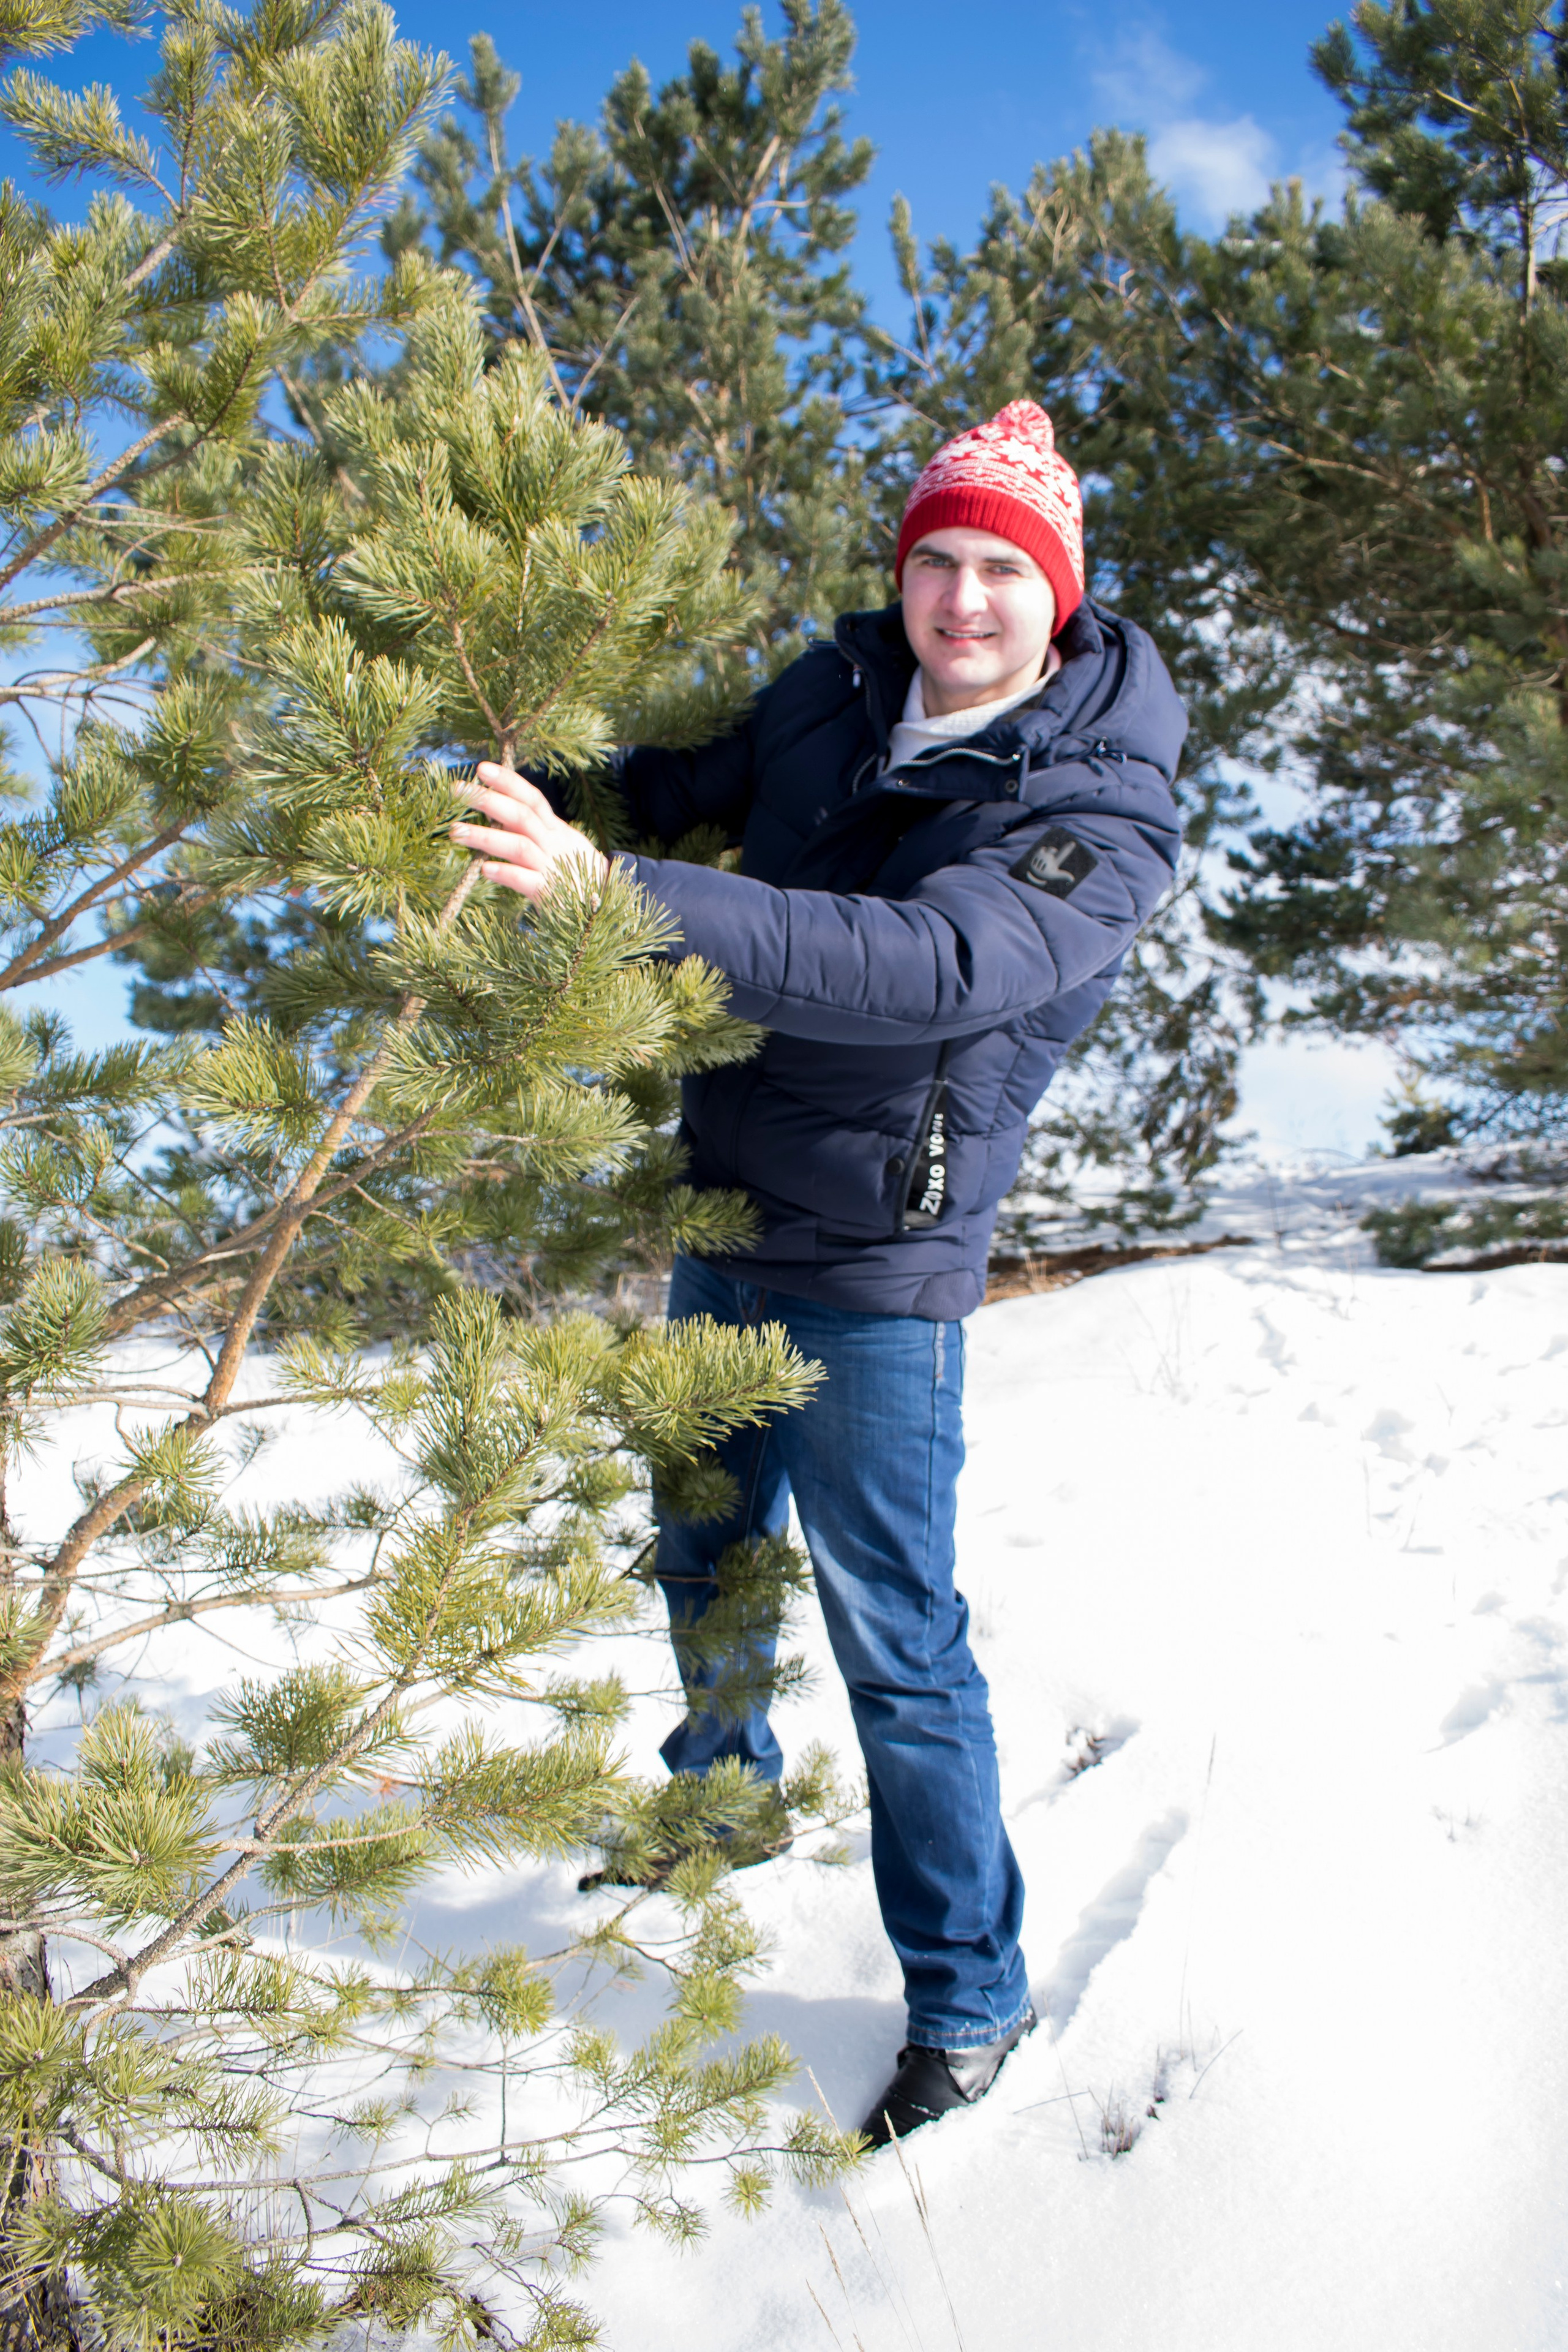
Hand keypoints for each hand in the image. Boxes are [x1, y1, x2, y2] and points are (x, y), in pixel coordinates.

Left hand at [448, 762, 609, 901]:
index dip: (508, 781)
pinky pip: (528, 881)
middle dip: (488, 801)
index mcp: (557, 830)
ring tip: (456, 832)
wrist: (607, 908)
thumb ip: (534, 829)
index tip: (481, 768)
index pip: (532, 798)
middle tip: (457, 792)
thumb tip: (498, 809)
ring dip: (486, 837)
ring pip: (520, 846)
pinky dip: (507, 873)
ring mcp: (553, 868)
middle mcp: (555, 845)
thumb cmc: (576, 875)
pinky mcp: (552, 895)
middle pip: (522, 816)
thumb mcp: (560, 845)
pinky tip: (484, 869)